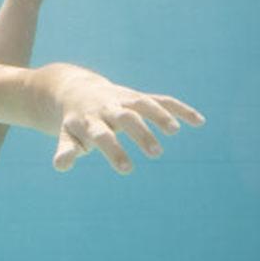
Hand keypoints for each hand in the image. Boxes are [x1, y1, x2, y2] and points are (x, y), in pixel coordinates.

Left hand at [47, 64, 205, 173]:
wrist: (75, 90)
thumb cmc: (75, 122)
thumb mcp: (66, 135)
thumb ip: (66, 150)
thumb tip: (59, 166)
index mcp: (89, 121)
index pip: (102, 135)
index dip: (114, 150)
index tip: (127, 169)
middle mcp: (107, 108)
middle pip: (125, 117)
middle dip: (140, 133)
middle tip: (155, 153)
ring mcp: (124, 100)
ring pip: (143, 103)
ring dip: (160, 115)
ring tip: (174, 131)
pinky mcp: (137, 97)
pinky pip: (161, 100)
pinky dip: (179, 109)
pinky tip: (200, 122)